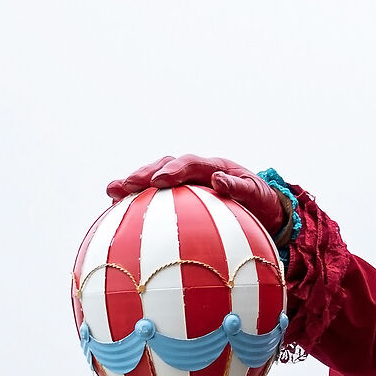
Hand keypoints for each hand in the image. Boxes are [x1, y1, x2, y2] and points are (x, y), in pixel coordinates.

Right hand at [106, 153, 289, 237]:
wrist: (262, 206)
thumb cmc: (261, 202)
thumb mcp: (257, 195)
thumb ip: (239, 188)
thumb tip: (220, 181)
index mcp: (215, 167)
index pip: (191, 164)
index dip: (174, 170)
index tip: (159, 181)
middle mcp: (196, 170)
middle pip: (165, 165)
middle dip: (144, 173)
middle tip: (126, 185)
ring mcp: (186, 182)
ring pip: (156, 176)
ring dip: (135, 183)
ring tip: (112, 192)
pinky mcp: (179, 195)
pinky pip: (156, 196)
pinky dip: (137, 200)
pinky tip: (116, 211)